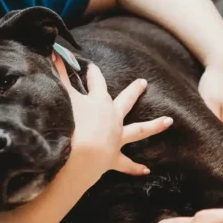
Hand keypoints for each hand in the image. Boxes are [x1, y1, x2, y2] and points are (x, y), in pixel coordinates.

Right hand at [54, 57, 172, 182]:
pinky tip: (146, 170)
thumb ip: (59, 75)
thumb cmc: (70, 122)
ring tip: (168, 121)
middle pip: (126, 101)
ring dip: (154, 126)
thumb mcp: (63, 96)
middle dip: (134, 91)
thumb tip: (53, 52)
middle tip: (144, 83)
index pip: (97, 83)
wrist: (80, 153)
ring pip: (138, 131)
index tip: (91, 67)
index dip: (94, 74)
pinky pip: (126, 163)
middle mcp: (112, 118)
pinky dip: (135, 168)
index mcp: (99, 102)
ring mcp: (116, 137)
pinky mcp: (113, 158)